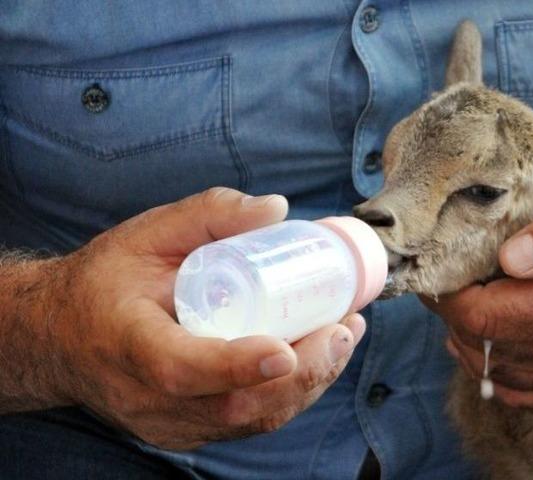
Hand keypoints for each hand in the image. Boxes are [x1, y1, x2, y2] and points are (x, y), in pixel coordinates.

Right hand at [36, 187, 364, 448]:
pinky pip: (249, 422)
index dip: (236, 366)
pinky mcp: (188, 431)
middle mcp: (146, 397)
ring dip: (310, 383)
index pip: (180, 368)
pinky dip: (292, 393)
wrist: (61, 336)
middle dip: (304, 372)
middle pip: (233, 406)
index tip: (286, 350)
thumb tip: (278, 209)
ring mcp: (168, 424)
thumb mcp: (148, 233)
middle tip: (344, 328)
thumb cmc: (107, 282)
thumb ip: (209, 215)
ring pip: (251, 420)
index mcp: (127, 342)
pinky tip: (320, 358)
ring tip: (344, 337)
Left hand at [424, 182, 532, 410]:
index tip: (443, 264)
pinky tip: (499, 333)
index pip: (481, 318)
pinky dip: (497, 366)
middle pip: (481, 348)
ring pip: (495, 373)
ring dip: (473, 338)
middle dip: (456, 312)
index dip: (449, 293)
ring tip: (477, 296)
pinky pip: (521, 393)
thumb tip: (507, 259)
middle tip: (457, 273)